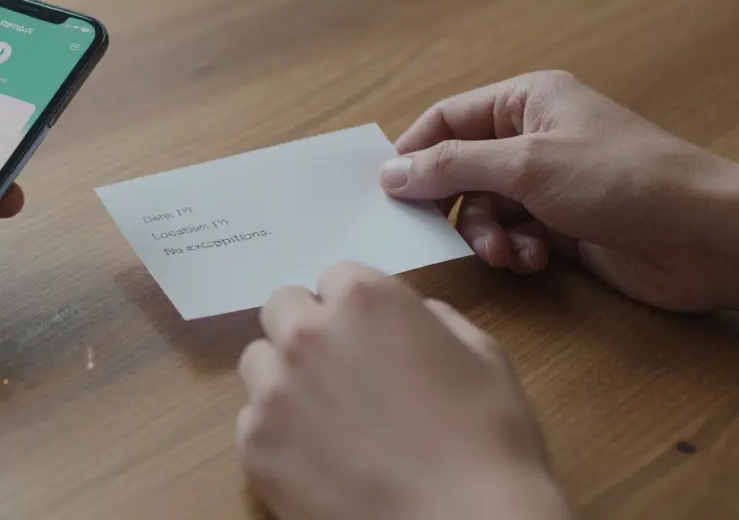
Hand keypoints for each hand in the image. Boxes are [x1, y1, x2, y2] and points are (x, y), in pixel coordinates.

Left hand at [236, 263, 568, 519]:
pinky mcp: (255, 443)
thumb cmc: (487, 442)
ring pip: (258, 362)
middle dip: (307, 330)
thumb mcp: (481, 355)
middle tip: (338, 372)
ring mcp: (274, 388)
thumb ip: (432, 320)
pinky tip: (319, 460)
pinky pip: (251, 421)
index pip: (335, 278)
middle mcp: (308, 333)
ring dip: (284, 378)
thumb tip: (410, 316)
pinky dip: (278, 434)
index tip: (367, 337)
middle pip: (282, 309)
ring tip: (326, 419)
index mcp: (365, 300)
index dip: (353, 308)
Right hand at [381, 71, 738, 311]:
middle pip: (459, 169)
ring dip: (486, 236)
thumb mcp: (527, 165)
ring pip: (483, 210)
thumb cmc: (624, 180)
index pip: (447, 119)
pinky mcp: (563, 225)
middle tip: (440, 233)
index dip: (414, 153)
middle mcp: (533, 137)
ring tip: (508, 254)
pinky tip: (537, 260)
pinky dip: (516, 251)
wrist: (705, 237)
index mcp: (527, 101)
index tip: (388, 192)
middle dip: (453, 206)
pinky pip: (513, 236)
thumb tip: (388, 172)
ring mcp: (548, 183)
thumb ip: (452, 167)